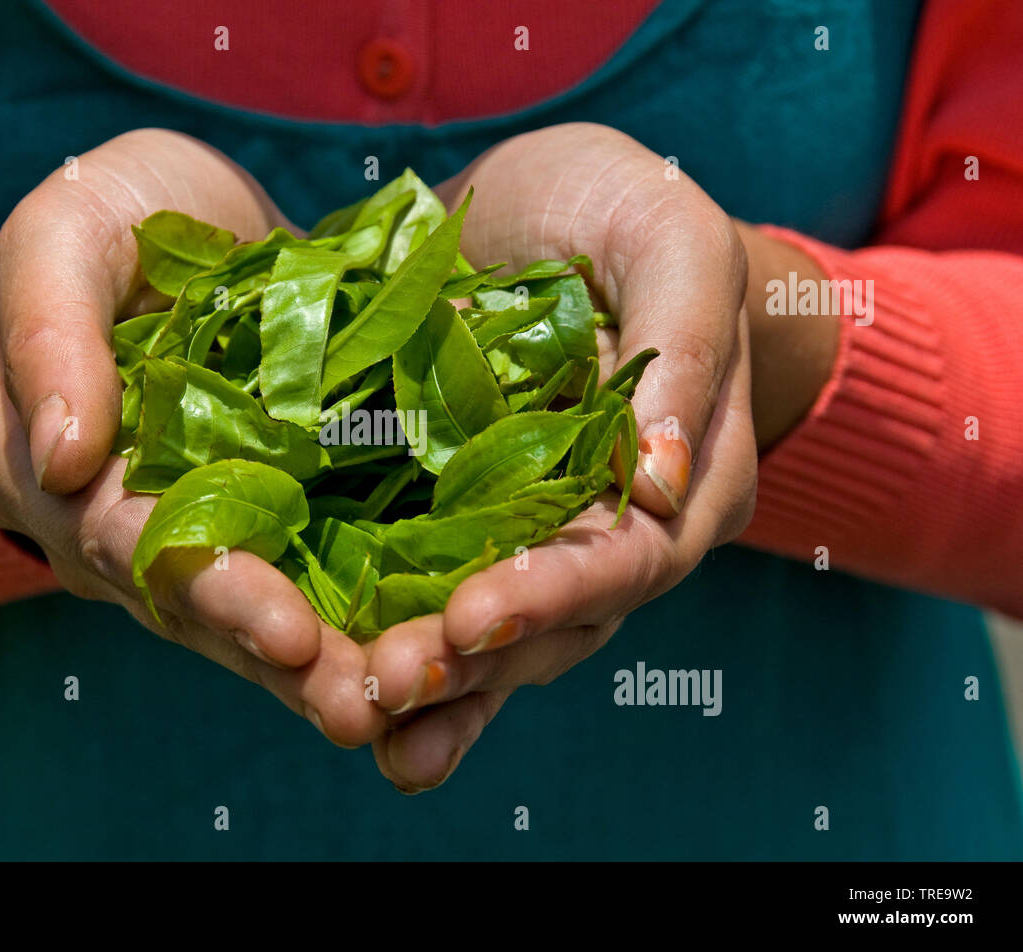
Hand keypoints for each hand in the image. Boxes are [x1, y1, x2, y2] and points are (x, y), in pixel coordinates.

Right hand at [0, 129, 386, 746]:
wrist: (172, 220)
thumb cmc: (101, 216)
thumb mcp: (62, 236)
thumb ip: (50, 335)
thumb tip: (61, 464)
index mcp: (59, 474)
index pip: (129, 546)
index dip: (210, 590)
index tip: (286, 632)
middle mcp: (122, 527)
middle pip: (200, 606)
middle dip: (281, 657)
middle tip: (361, 704)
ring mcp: (199, 528)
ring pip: (255, 613)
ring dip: (324, 664)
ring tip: (400, 703)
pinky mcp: (272, 511)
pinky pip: (310, 574)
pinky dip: (357, 616)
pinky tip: (421, 655)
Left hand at [365, 123, 766, 791]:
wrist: (550, 203)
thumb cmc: (630, 211)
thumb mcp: (669, 240)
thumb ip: (685, 349)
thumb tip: (668, 485)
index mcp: (691, 476)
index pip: (628, 558)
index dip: (551, 593)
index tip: (470, 617)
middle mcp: (620, 529)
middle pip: (558, 623)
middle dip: (472, 662)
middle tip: (384, 688)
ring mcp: (541, 536)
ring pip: (500, 636)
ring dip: (433, 683)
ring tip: (357, 715)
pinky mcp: (467, 524)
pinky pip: (443, 602)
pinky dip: (408, 654)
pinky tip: (353, 706)